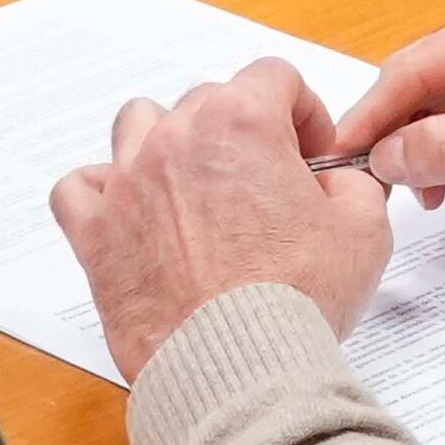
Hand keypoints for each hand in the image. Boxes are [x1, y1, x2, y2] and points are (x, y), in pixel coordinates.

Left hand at [50, 58, 394, 377]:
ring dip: (169, 143)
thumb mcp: (364, 229)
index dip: (303, 111)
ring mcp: (128, 184)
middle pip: (210, 101)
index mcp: (242, 122)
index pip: (274, 77)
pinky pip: (80, 187)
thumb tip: (335, 182)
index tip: (312, 153)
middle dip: (244, 133)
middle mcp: (177, 140)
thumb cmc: (297, 299)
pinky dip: (103, 193)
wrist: (238, 366)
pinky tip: (133, 214)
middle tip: (267, 184)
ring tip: (197, 187)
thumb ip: (354, 183)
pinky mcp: (96, 234)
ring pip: (139, 125)